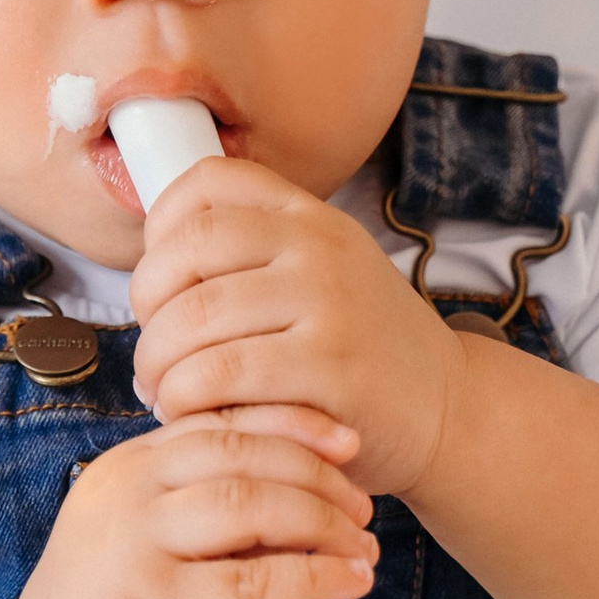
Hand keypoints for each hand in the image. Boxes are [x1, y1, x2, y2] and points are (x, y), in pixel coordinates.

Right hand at [3, 406, 376, 598]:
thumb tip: (312, 488)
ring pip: (250, 505)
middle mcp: (125, 497)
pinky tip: (348, 582)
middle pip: (240, 453)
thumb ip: (206, 506)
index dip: (293, 423)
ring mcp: (136, 552)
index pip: (218, 419)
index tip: (348, 442)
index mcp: (125, 468)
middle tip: (362, 508)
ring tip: (362, 549)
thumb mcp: (147, 538)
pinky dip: (316, 576)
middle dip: (318, 475)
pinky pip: (255, 581)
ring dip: (324, 523)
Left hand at [128, 160, 462, 498]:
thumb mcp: (325, 276)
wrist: (451, 412)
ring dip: (157, 367)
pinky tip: (193, 415)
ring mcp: (326, 301)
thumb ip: (257, 257)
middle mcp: (319, 245)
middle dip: (147, 310)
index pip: (205, 183)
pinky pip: (217, 375)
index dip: (159, 229)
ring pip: (190, 319)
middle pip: (184, 251)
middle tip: (154, 355)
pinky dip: (184, 401)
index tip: (161, 285)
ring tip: (166, 393)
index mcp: (310, 216)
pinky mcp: (327, 367)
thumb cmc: (365, 353)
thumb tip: (153, 264)